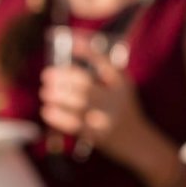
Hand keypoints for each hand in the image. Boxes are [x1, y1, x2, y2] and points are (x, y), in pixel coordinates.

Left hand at [39, 49, 155, 170]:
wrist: (139, 143)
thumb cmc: (123, 111)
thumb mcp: (121, 91)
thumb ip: (101, 78)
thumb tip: (66, 70)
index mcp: (122, 85)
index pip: (105, 63)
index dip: (88, 52)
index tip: (72, 43)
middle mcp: (117, 100)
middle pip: (86, 85)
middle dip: (63, 78)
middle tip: (46, 75)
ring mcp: (108, 119)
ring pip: (78, 104)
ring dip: (58, 96)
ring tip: (45, 92)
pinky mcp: (99, 135)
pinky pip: (75, 124)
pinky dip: (58, 117)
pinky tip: (47, 111)